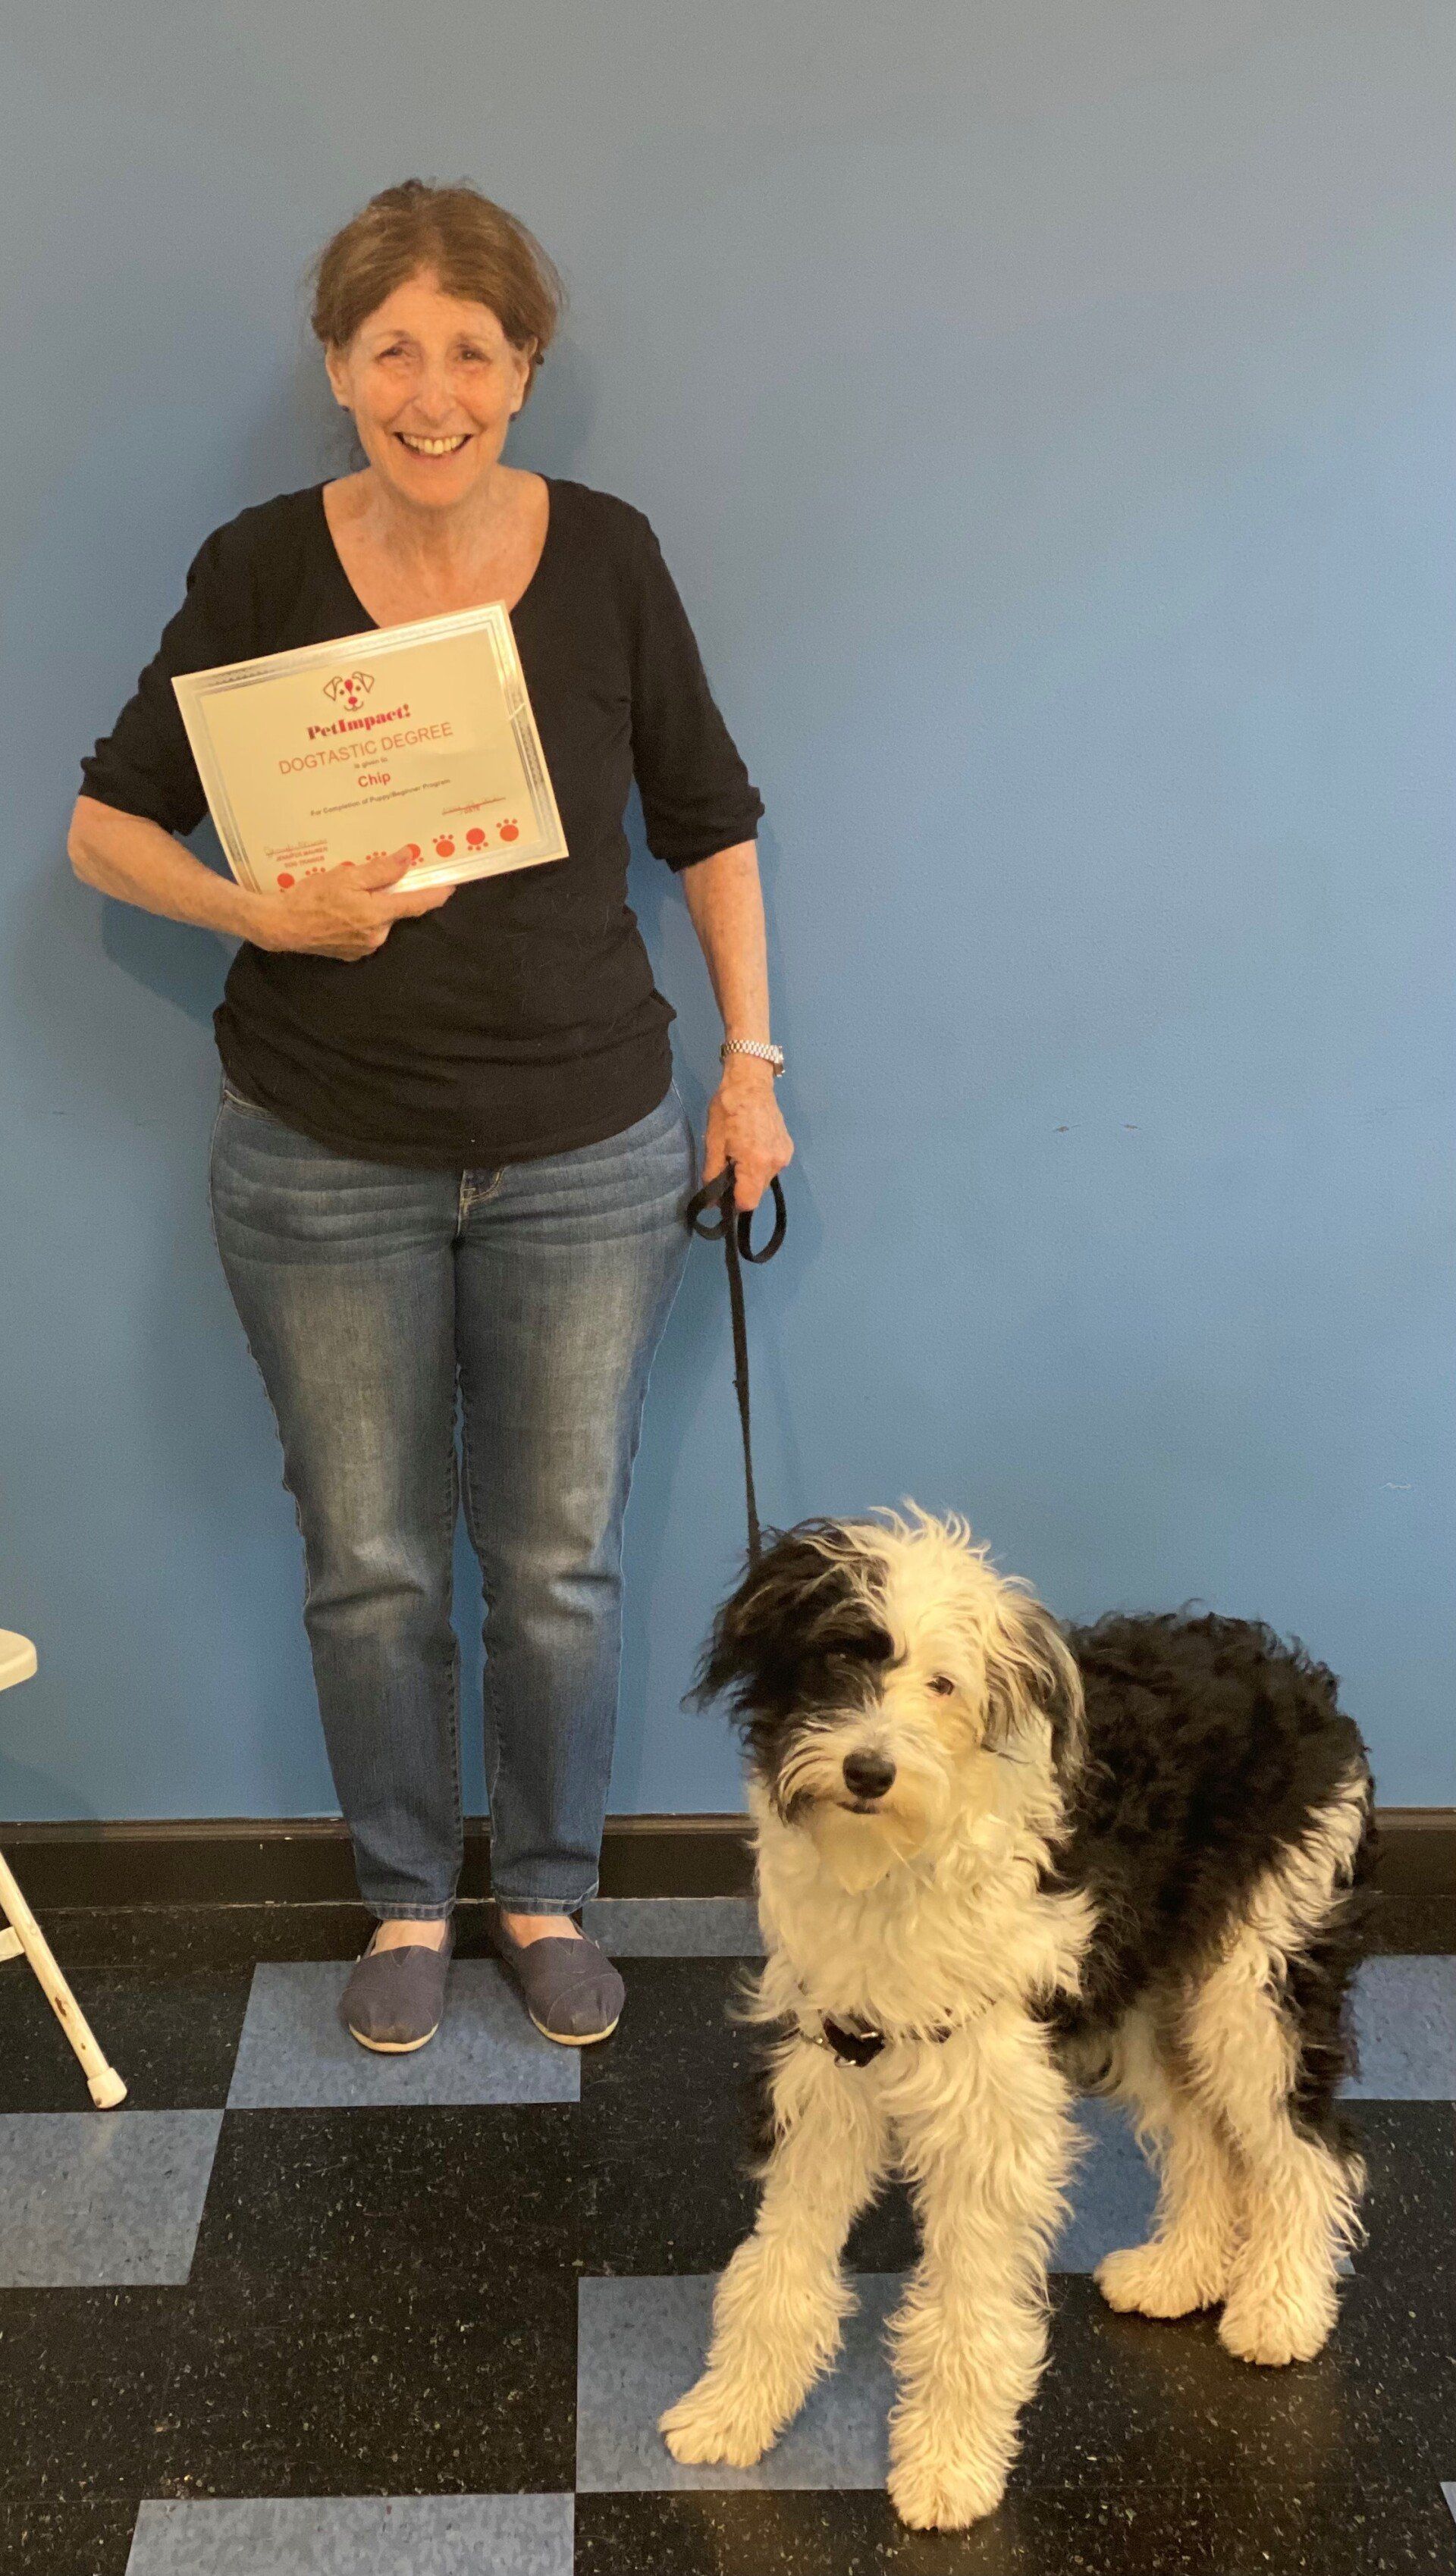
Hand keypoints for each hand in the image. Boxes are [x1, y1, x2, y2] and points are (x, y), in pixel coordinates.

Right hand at [247, 847, 456, 960]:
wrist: (281, 926)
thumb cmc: (311, 897)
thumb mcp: (347, 876)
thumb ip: (381, 870)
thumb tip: (408, 859)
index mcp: (378, 915)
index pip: (416, 904)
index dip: (436, 894)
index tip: (451, 886)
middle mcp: (377, 936)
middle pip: (394, 911)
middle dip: (389, 896)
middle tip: (371, 880)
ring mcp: (364, 948)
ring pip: (379, 921)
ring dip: (372, 908)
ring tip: (348, 895)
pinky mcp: (351, 954)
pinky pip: (364, 932)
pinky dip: (359, 920)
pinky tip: (340, 911)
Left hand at [702, 1060, 793, 1212]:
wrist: (750, 1082)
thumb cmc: (727, 1110)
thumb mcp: (713, 1143)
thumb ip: (712, 1176)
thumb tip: (711, 1203)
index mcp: (757, 1163)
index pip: (748, 1203)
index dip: (732, 1203)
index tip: (721, 1192)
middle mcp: (776, 1163)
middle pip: (757, 1192)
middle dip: (740, 1187)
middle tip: (726, 1166)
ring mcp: (785, 1155)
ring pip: (764, 1180)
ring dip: (750, 1175)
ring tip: (739, 1152)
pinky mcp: (788, 1148)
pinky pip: (771, 1167)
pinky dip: (760, 1164)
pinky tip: (751, 1146)